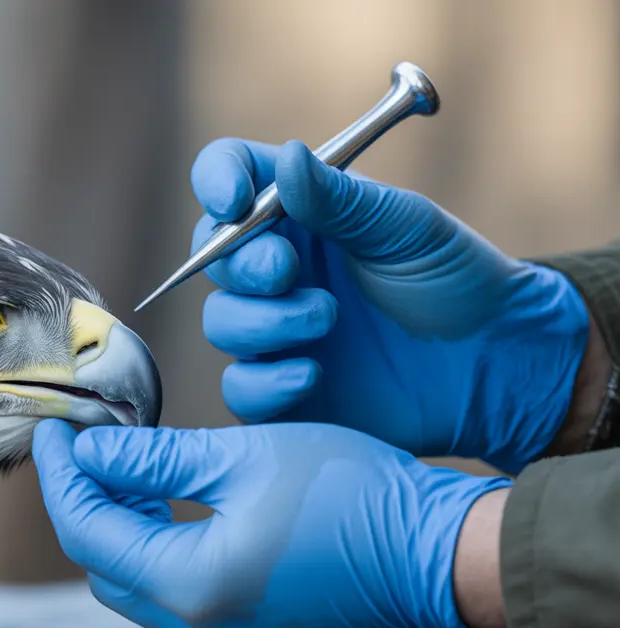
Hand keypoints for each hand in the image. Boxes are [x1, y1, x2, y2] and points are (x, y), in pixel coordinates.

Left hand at [31, 419, 510, 627]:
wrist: (443, 552)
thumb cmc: (354, 492)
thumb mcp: (243, 457)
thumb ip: (152, 459)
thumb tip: (89, 450)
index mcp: (191, 587)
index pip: (87, 533)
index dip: (62, 476)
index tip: (55, 429)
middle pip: (106, 565)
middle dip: (88, 503)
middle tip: (89, 444)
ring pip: (139, 585)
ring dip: (124, 528)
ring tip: (129, 466)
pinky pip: (178, 599)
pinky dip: (160, 551)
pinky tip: (170, 505)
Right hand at [192, 139, 592, 472]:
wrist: (495, 364)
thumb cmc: (456, 280)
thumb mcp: (407, 228)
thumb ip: (343, 200)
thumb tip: (287, 158)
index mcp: (298, 211)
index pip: (230, 175)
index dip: (217, 181)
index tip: (233, 201)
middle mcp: (276, 267)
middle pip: (210, 254)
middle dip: (243, 263)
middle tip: (286, 272)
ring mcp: (274, 329)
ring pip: (221, 321)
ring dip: (264, 322)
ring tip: (327, 320)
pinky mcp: (281, 390)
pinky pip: (239, 388)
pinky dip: (265, 382)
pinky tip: (312, 376)